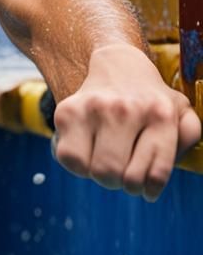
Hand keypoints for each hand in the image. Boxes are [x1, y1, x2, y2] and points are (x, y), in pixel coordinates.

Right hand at [52, 45, 200, 200]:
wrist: (118, 66)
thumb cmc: (152, 101)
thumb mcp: (181, 114)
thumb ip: (187, 138)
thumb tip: (160, 172)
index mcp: (160, 114)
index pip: (154, 173)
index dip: (149, 189)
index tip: (146, 187)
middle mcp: (126, 109)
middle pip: (117, 175)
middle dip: (120, 183)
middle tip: (122, 173)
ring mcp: (94, 109)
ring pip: (93, 170)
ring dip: (99, 175)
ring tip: (105, 161)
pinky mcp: (67, 111)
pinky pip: (68, 158)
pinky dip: (77, 165)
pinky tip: (87, 152)